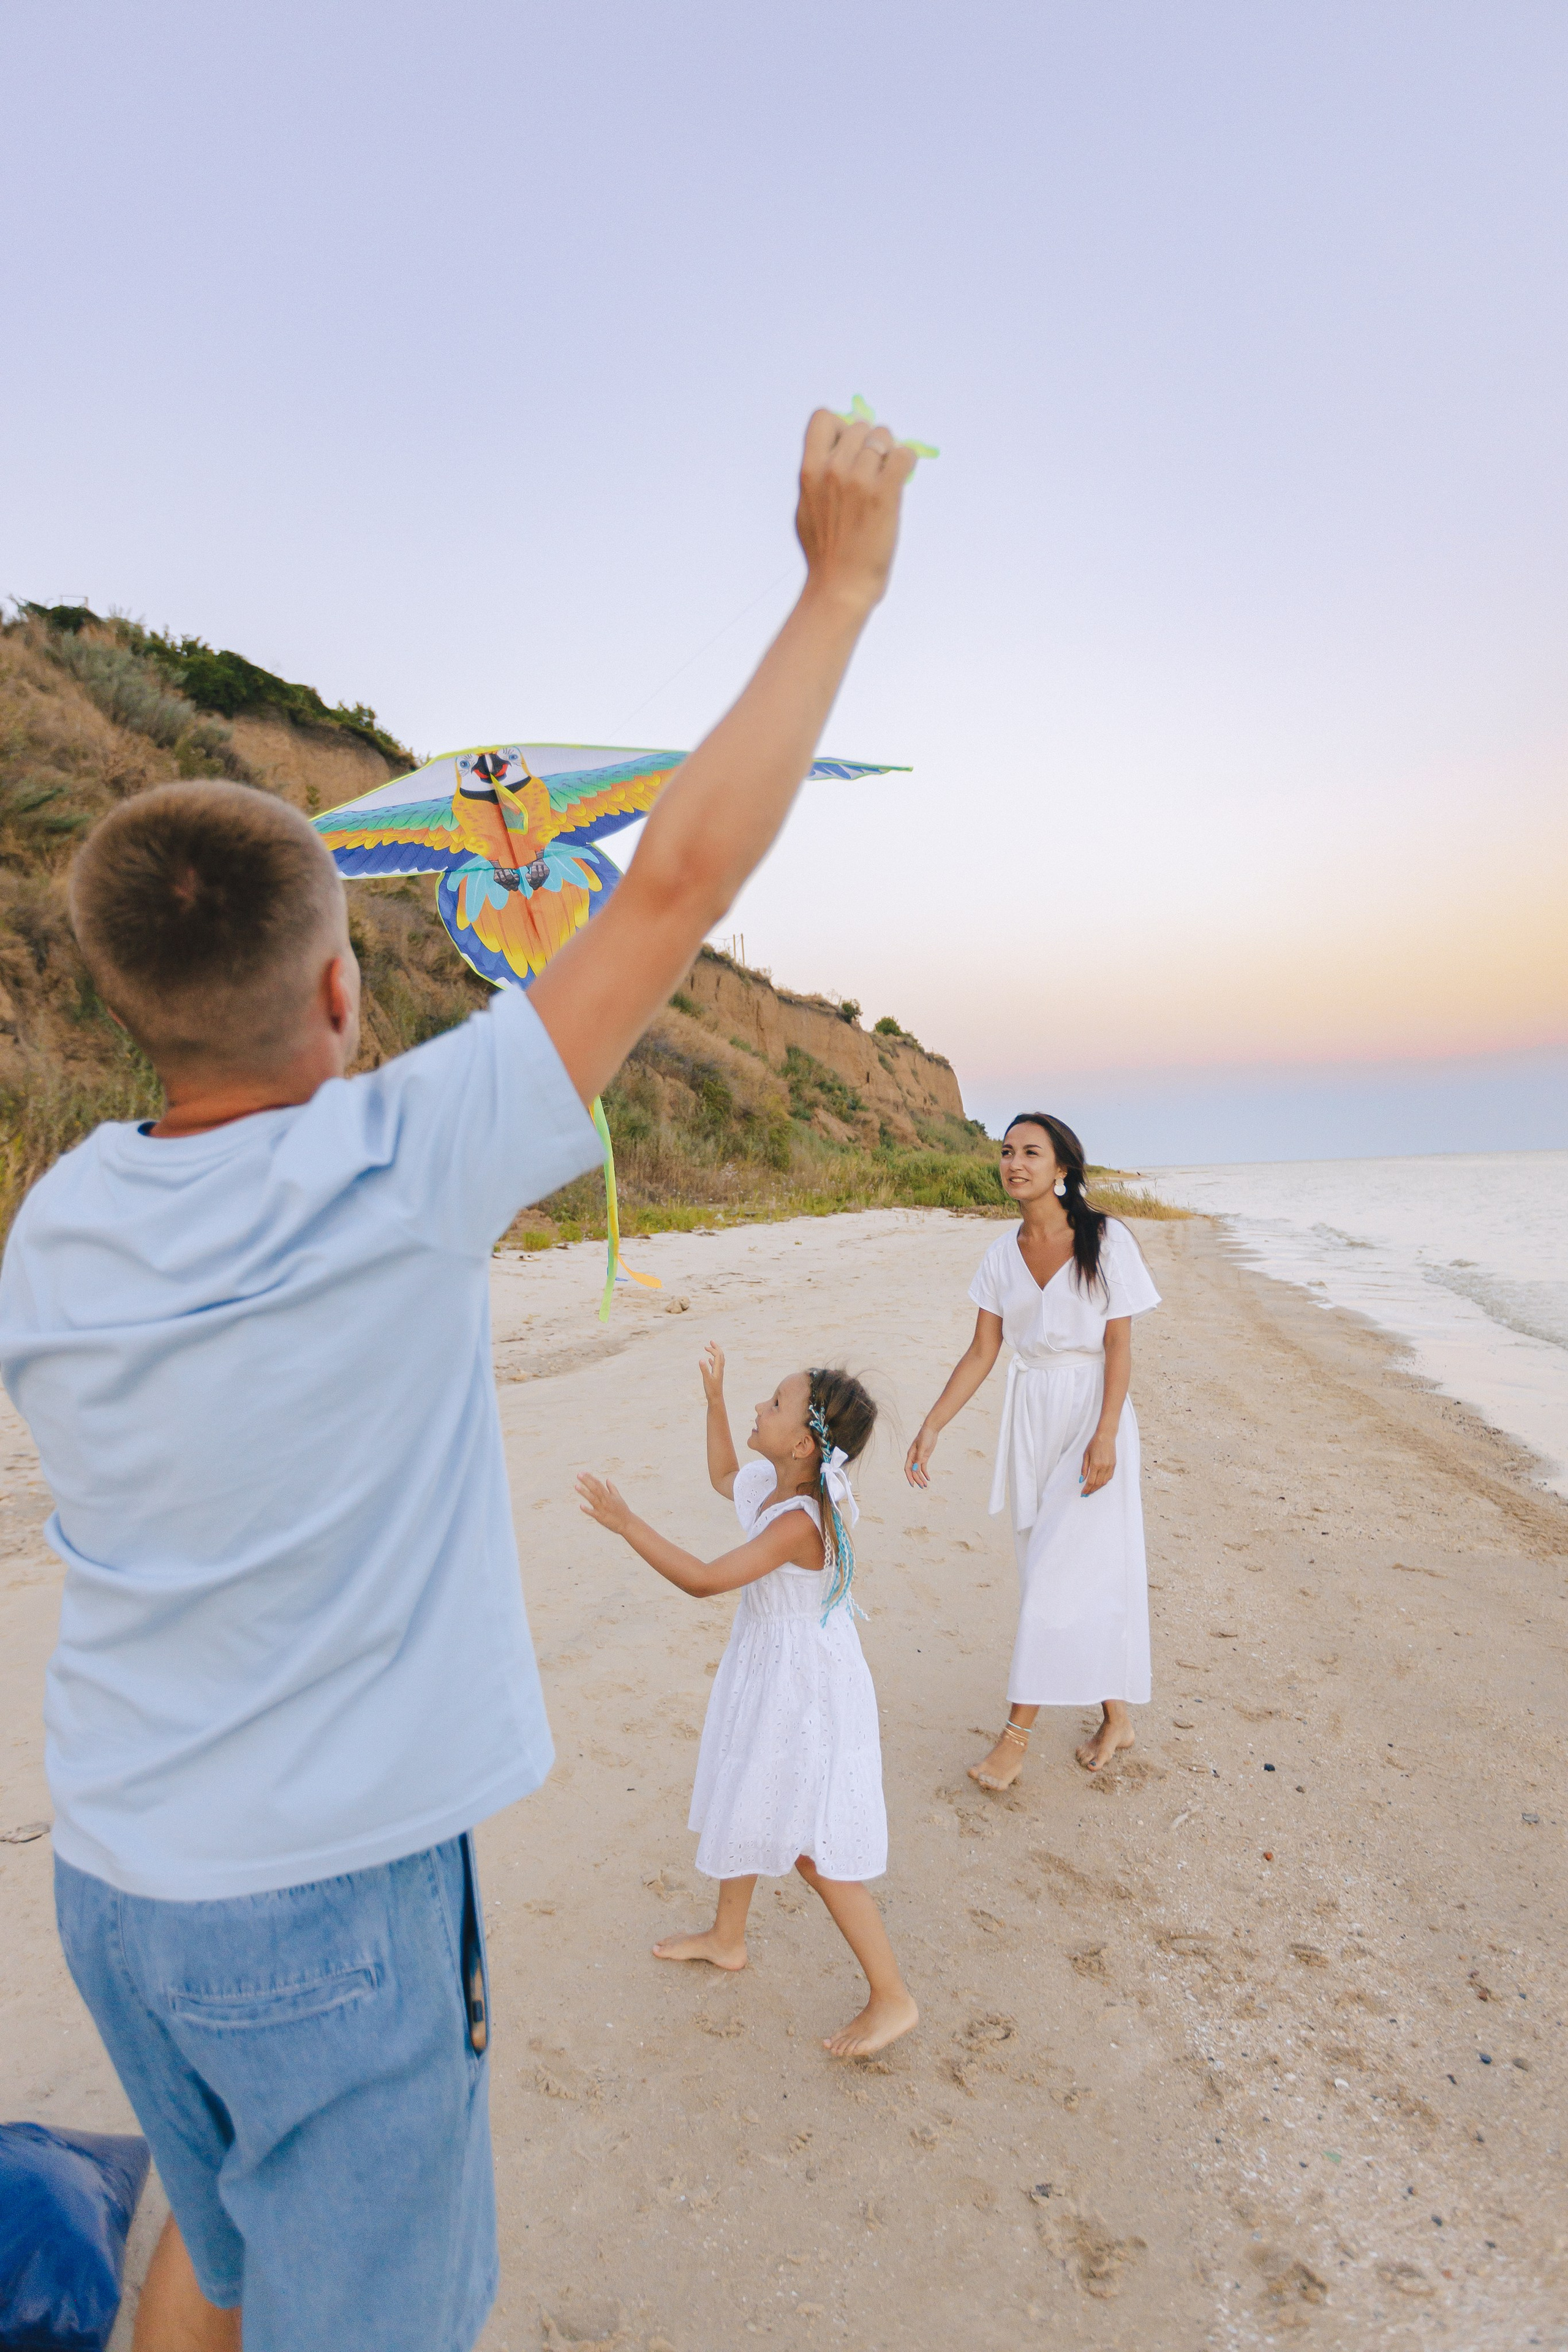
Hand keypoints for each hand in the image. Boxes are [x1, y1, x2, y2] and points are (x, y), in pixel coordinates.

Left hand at [576, 1471, 631, 1533]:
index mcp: (608, 1495)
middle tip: (578, 1475)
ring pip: (592, 1499)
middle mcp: (605, 1500)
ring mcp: (602, 1509)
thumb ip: (612, 1488)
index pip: (598, 1484)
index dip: (590, 1478)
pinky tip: (581, 1506)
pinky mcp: (601, 1517)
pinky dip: (587, 1509)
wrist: (627, 1523)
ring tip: (576, 1486)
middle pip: (594, 1489)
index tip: (583, 1473)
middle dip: (586, 1481)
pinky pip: (593, 1513)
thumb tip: (607, 1479)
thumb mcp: (618, 1497)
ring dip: (584, 1492)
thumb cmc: (622, 1510)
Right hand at [700, 1341, 725, 1400]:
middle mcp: (720, 1369)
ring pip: (719, 1359)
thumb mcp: (706, 1379)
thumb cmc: (711, 1390)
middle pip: (720, 1355)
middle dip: (716, 1348)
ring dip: (715, 1352)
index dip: (712, 1349)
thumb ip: (704, 1369)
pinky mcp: (716, 1376)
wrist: (716, 1398)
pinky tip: (709, 1360)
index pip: (717, 1355)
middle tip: (711, 1341)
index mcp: (718, 1368)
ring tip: (710, 1348)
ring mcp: (718, 1372)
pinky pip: (716, 1365)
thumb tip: (701, 1359)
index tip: (705, 1347)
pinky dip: (713, 1360)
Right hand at [796, 410, 918, 616]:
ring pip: (884, 437)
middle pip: (860, 426)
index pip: (824, 417)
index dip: (840, 427)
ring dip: (889, 453)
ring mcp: (859, 480)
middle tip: (874, 469)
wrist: (840, 586)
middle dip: (870, 443)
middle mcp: (833, 469)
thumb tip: (836, 452)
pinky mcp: (885, 493)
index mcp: (809, 471)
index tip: (847, 448)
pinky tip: (902, 479)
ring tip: (887, 478)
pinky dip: (907, 462)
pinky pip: (904, 455)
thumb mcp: (807, 508)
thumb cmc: (824, 552)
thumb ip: (818, 477)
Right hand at [904, 1423, 937, 1487]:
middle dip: (917, 1479)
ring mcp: (919, 1457)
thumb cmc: (925, 1436)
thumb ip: (918, 1459)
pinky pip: (923, 1468)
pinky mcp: (924, 1457)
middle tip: (922, 1487)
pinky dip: (925, 1473)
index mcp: (910, 1455)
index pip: (908, 1469)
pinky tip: (928, 1479)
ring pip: (918, 1471)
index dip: (909, 1477)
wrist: (931, 1430)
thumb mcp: (922, 1448)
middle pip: (913, 1471)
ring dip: (921, 1478)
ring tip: (925, 1485)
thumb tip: (915, 1469)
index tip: (913, 1484)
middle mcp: (913, 1457)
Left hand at [1079, 1432, 1116, 1496]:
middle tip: (1086, 1493)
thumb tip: (1081, 1480)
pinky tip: (1099, 1483)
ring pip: (1104, 1482)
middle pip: (1097, 1484)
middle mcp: (1104, 1467)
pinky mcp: (1114, 1465)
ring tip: (1092, 1490)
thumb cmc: (1094, 1444)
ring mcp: (1110, 1466)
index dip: (1086, 1489)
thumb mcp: (1086, 1455)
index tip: (1083, 1493)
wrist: (1106, 1436)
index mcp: (1095, 1464)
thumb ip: (1084, 1469)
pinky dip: (1104, 1482)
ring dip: (1097, 1487)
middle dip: (1091, 1490)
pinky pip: (1109, 1477)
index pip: (1090, 1481)